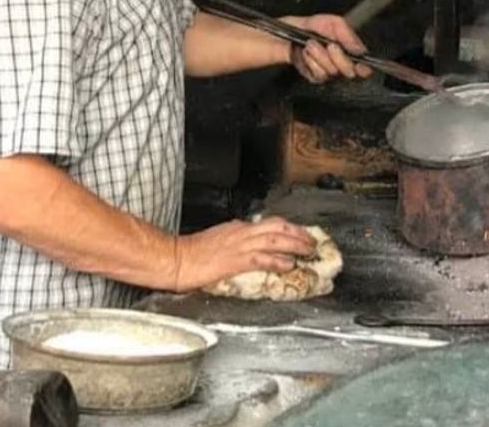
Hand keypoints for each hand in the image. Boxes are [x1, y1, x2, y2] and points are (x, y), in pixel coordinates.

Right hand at [170, 217, 317, 291]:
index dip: (288, 228)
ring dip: (295, 244)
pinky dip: (278, 260)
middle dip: (298, 232)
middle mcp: (241, 233)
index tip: (300, 233)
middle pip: (277, 227)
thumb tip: (250, 245)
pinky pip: (262, 258)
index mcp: (238, 228)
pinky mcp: (236, 260)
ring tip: (308, 251)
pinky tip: (289, 265)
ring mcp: (240, 246)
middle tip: (312, 241)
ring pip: (275, 239)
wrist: (176, 259)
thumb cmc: (193, 253)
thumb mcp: (219, 239)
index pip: (269, 223)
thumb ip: (236, 240)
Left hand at [283, 14, 372, 82]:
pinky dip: (311, 61)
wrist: (288, 33)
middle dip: (339, 57)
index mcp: (348, 52)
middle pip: (350, 71)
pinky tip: (306, 54)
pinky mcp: (314, 76)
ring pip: (332, 71)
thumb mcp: (333, 22)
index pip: (364, 67)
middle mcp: (339, 64)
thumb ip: (348, 34)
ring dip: (320, 56)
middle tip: (330, 45)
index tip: (359, 64)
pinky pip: (318, 74)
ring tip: (311, 45)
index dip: (363, 68)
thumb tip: (359, 49)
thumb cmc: (310, 27)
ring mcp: (327, 72)